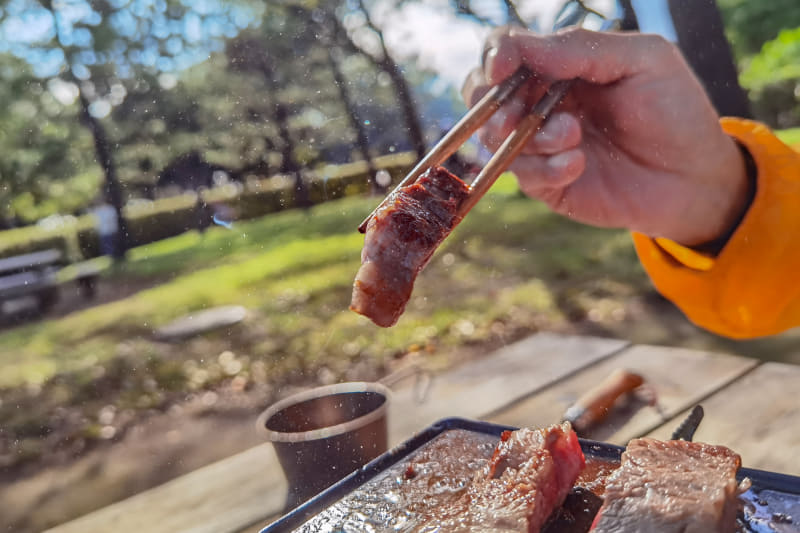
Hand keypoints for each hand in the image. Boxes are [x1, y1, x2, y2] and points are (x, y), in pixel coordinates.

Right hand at [462, 27, 749, 246]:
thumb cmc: (673, 109)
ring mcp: (540, 144)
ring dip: (531, 136)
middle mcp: (541, 101)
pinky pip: (523, 175)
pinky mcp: (546, 183)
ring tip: (574, 136)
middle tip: (520, 112)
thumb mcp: (641, 59)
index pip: (506, 50)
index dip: (494, 56)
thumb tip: (519, 48)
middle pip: (483, 95)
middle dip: (495, 103)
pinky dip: (547, 168)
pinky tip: (578, 165)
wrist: (693, 175)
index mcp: (560, 64)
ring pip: (495, 137)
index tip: (502, 69)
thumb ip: (581, 47)